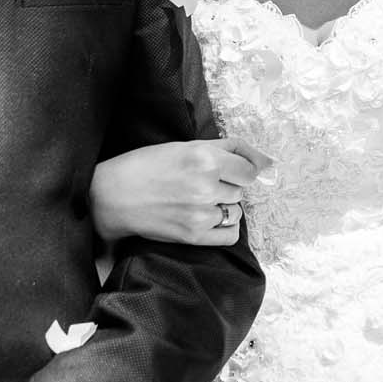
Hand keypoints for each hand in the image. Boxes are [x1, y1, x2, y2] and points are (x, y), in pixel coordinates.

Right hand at [90, 138, 270, 245]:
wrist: (113, 196)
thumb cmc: (148, 166)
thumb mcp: (187, 146)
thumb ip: (230, 149)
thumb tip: (269, 162)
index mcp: (205, 159)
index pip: (250, 170)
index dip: (241, 169)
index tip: (229, 170)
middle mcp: (206, 187)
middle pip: (240, 189)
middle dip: (226, 185)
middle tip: (199, 183)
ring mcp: (201, 214)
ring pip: (236, 210)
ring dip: (224, 206)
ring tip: (198, 200)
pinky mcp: (194, 236)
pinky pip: (230, 234)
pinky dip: (223, 226)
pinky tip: (206, 218)